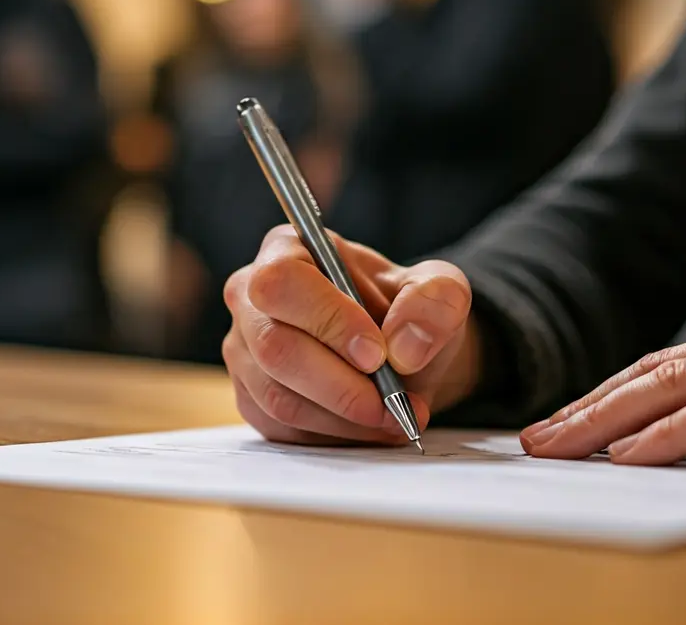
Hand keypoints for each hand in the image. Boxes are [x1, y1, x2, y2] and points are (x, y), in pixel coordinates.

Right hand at [222, 225, 480, 445]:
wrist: (399, 351)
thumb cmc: (405, 310)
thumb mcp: (441, 292)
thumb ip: (435, 303)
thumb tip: (404, 347)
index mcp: (287, 250)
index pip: (283, 283)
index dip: (328, 321)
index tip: (377, 354)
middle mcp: (251, 299)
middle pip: (275, 348)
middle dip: (341, 386)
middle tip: (393, 401)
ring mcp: (244, 351)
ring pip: (278, 397)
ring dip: (344, 417)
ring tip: (394, 416)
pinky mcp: (251, 396)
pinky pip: (282, 427)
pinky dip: (333, 434)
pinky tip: (369, 425)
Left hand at [520, 307, 685, 471]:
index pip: (675, 364)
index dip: (613, 394)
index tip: (568, 423)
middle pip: (659, 369)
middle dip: (590, 406)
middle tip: (537, 437)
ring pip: (675, 382)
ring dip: (605, 418)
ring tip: (556, 447)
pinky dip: (669, 433)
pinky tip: (628, 456)